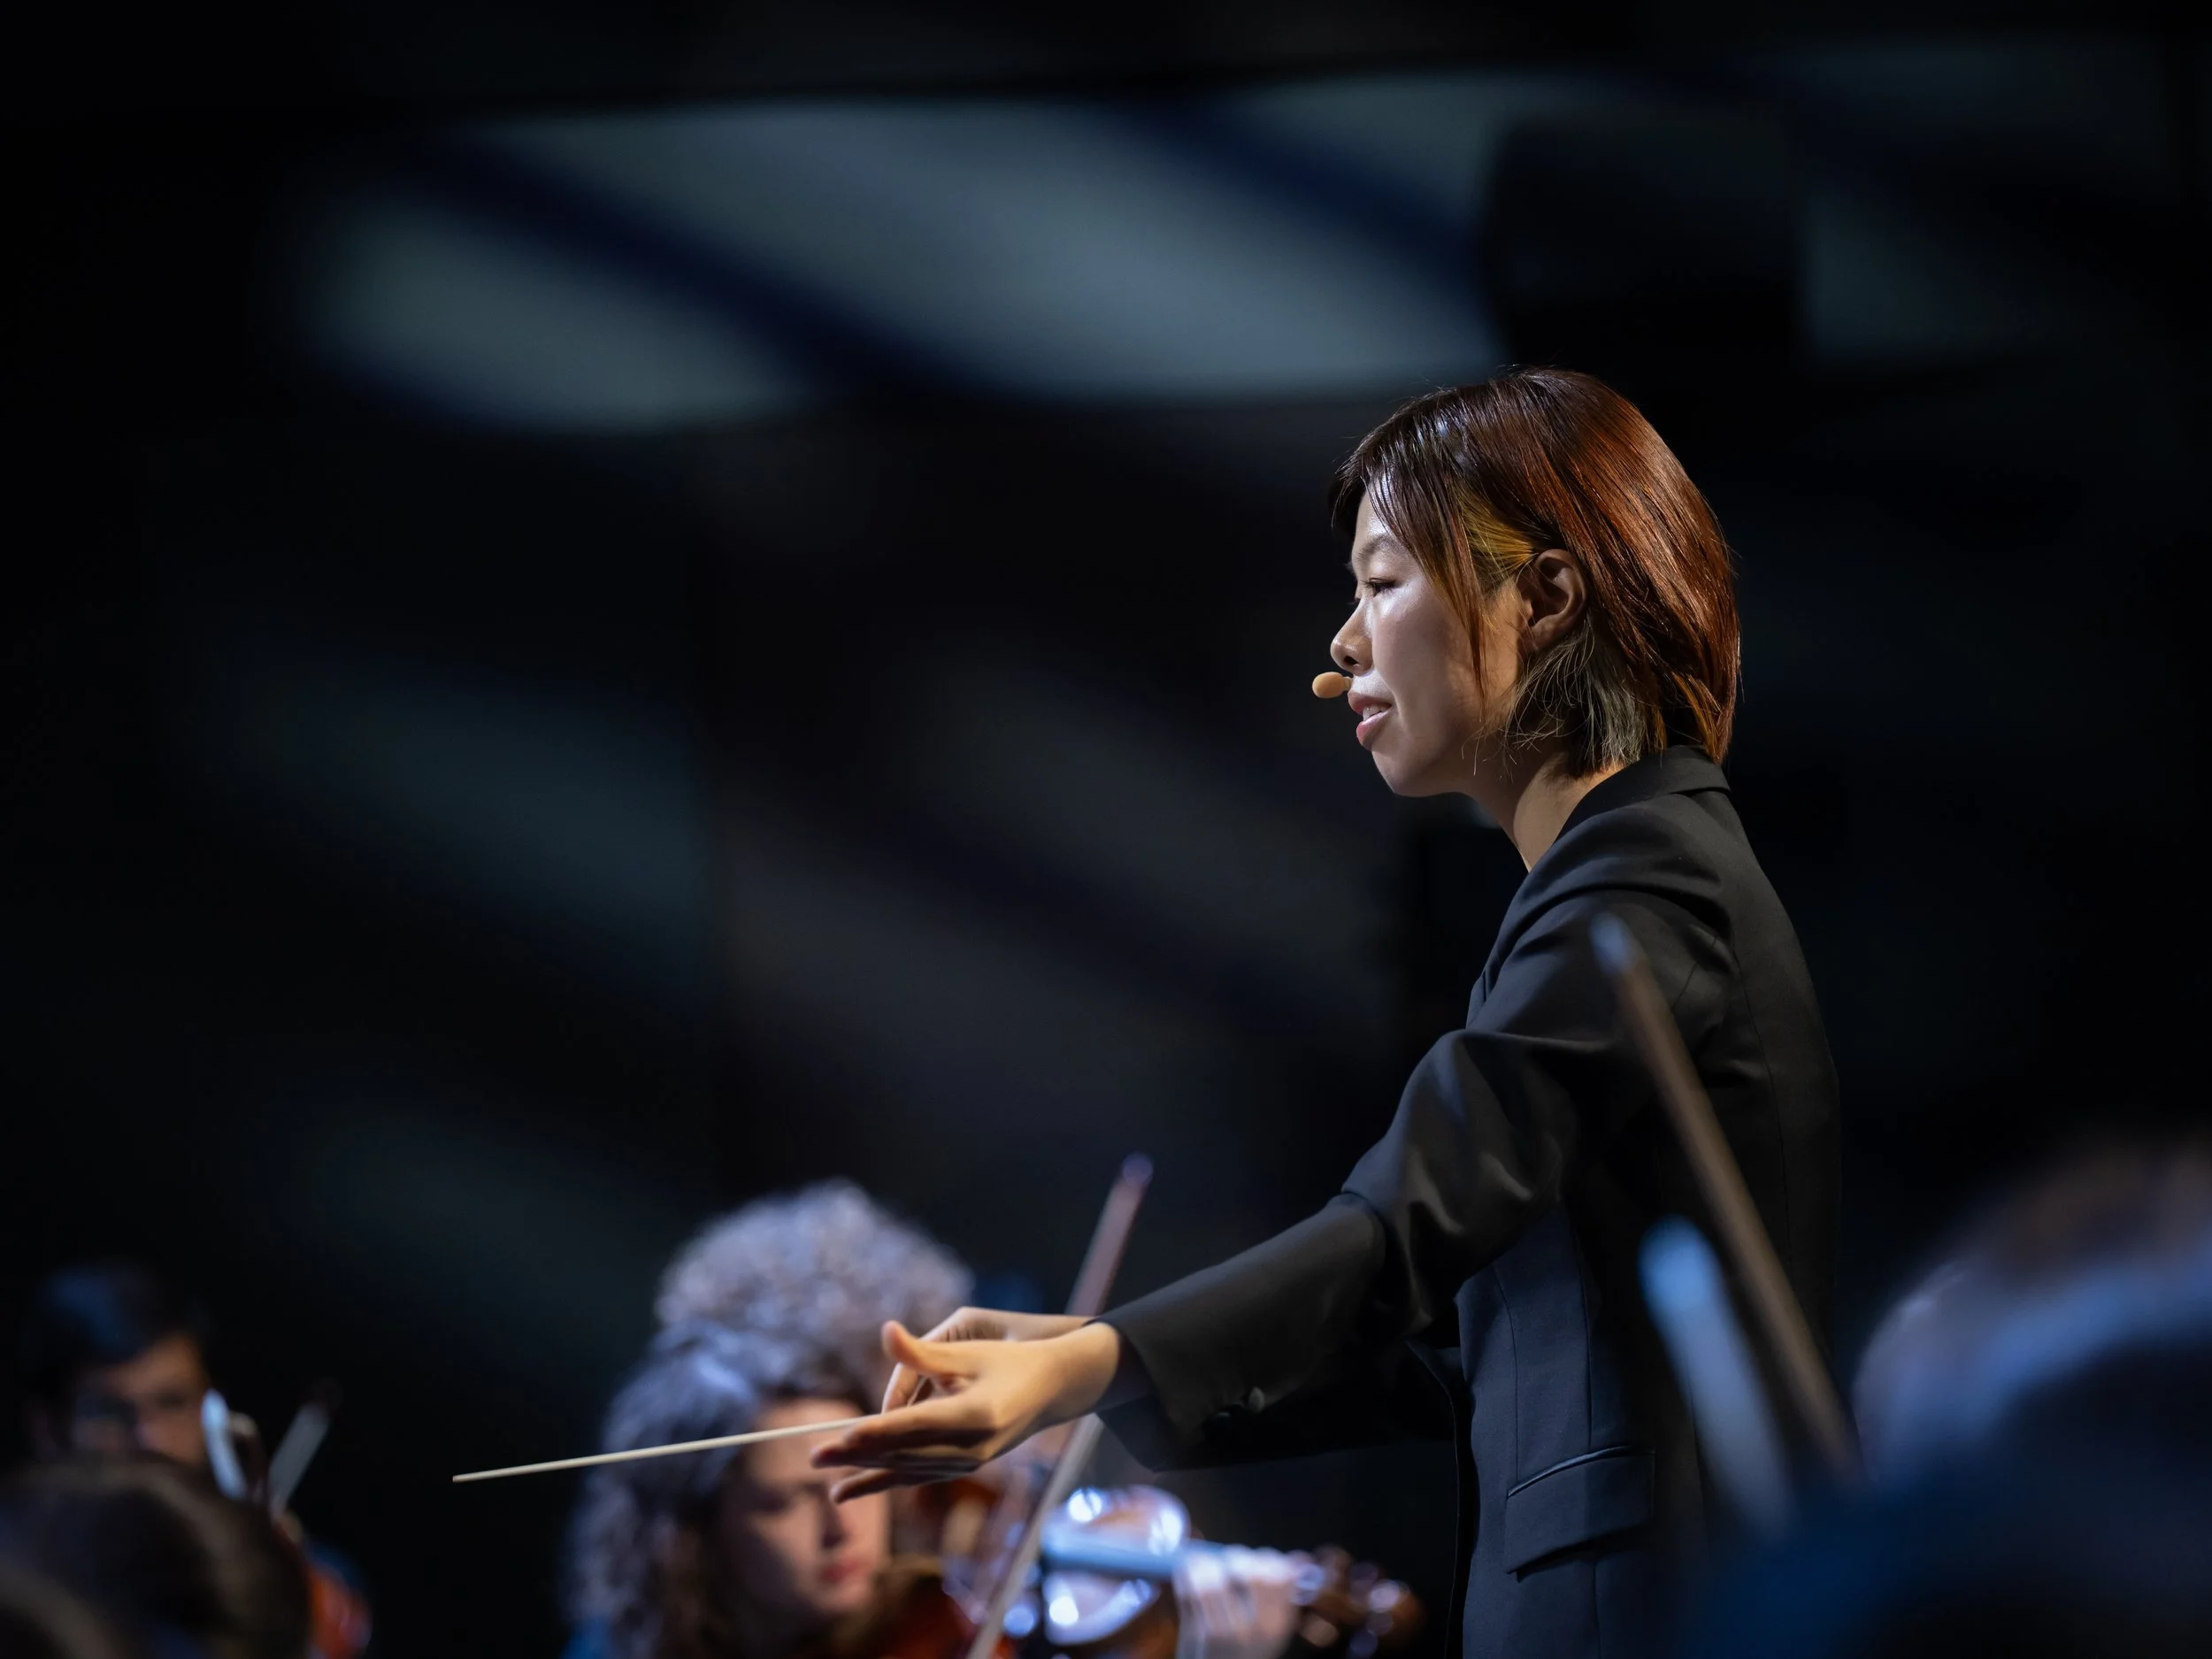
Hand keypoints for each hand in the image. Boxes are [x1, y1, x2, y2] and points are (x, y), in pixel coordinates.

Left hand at [811, 1318, 1123, 1499]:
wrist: (1054, 1390)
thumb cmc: (1010, 1361)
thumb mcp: (966, 1351)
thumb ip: (921, 1351)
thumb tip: (885, 1331)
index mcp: (974, 1415)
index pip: (913, 1426)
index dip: (874, 1433)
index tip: (840, 1438)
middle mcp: (972, 1447)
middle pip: (905, 1453)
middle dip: (859, 1457)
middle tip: (815, 1458)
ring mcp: (971, 1461)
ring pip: (910, 1471)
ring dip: (869, 1476)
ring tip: (832, 1487)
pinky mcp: (967, 1466)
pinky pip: (921, 1476)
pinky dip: (890, 1481)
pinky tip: (861, 1488)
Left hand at [1175, 1547, 1299, 1658]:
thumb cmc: (1245, 1652)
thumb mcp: (1271, 1629)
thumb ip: (1283, 1593)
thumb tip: (1300, 1557)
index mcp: (1280, 1624)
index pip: (1282, 1574)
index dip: (1266, 1559)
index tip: (1255, 1561)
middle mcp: (1258, 1629)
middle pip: (1250, 1570)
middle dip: (1236, 1557)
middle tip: (1229, 1563)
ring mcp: (1227, 1632)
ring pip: (1215, 1577)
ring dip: (1207, 1565)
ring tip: (1205, 1568)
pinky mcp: (1199, 1634)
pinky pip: (1189, 1589)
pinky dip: (1186, 1575)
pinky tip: (1188, 1577)